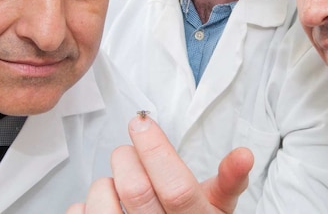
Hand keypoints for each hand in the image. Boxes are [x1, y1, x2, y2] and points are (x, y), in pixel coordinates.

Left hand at [66, 115, 252, 213]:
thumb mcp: (218, 206)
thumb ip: (229, 180)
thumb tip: (244, 154)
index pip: (177, 188)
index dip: (156, 151)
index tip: (141, 122)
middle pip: (136, 191)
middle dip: (126, 158)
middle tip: (128, 152)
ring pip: (103, 203)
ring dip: (104, 184)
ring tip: (117, 185)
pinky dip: (83, 204)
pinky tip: (103, 205)